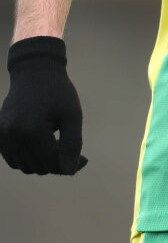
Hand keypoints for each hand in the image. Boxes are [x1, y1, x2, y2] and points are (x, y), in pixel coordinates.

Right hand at [0, 36, 87, 174]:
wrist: (34, 71)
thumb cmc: (58, 91)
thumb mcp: (72, 115)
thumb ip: (72, 144)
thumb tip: (69, 171)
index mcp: (32, 130)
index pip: (52, 163)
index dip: (71, 165)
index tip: (84, 158)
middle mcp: (13, 136)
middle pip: (38, 168)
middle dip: (57, 163)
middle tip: (70, 149)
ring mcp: (3, 135)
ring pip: (25, 167)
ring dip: (42, 163)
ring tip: (55, 145)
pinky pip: (13, 159)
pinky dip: (27, 159)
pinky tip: (40, 146)